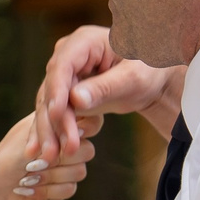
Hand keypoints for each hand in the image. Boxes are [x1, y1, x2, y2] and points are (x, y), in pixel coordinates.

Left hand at [0, 111, 98, 199]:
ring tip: (28, 176)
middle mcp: (63, 147)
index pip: (84, 122)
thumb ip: (57, 128)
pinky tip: (29, 189)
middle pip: (87, 150)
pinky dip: (48, 190)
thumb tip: (82, 127)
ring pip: (80, 171)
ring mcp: (65, 169)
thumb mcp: (30, 136)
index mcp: (56, 127)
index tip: (63, 139)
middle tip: (37, 162)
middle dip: (60, 159)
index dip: (77, 132)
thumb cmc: (7, 159)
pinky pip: (71, 189)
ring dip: (51, 175)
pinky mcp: (62, 189)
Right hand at [30, 24, 184, 161]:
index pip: (62, 66)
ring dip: (49, 132)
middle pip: (51, 89)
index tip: (56, 115)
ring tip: (50, 157)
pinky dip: (53, 134)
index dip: (56, 91)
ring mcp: (64, 75)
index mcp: (84, 41)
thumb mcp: (133, 78)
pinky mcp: (65, 94)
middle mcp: (67, 56)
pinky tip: (46, 154)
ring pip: (48, 106)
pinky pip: (55, 115)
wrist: (153, 81)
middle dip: (52, 121)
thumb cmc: (149, 69)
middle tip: (54, 149)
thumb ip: (105, 88)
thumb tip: (75, 100)